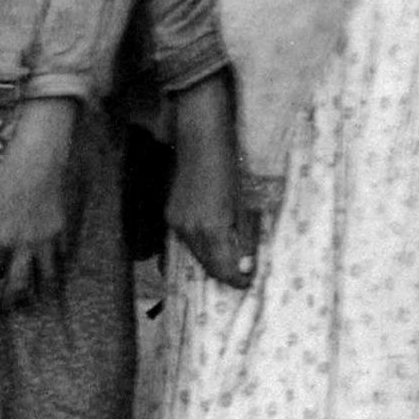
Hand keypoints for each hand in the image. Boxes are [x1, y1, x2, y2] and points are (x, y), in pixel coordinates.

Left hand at [0, 101, 80, 306]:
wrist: (36, 160)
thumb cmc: (1, 180)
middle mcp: (23, 246)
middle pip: (19, 286)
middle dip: (11, 302)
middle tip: (6, 310)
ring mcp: (44, 240)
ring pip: (46, 277)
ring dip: (39, 292)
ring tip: (35, 301)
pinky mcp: (60, 230)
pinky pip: (60, 256)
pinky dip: (56, 266)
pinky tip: (52, 270)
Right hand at [165, 80, 257, 289]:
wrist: (202, 137)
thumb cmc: (231, 165)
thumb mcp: (243, 204)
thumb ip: (243, 237)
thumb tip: (245, 265)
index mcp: (210, 228)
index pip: (222, 268)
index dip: (237, 279)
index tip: (248, 281)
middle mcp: (189, 230)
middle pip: (207, 266)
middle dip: (224, 272)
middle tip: (242, 273)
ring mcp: (176, 223)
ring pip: (195, 255)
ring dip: (212, 260)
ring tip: (230, 257)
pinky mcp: (170, 214)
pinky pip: (187, 240)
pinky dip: (201, 245)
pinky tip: (213, 240)